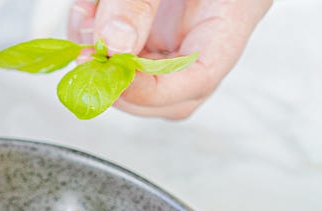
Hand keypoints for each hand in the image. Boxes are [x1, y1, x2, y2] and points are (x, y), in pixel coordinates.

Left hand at [69, 0, 271, 118]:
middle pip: (177, 91)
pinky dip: (102, 35)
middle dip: (127, 86)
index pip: (201, 75)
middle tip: (89, 63)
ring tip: (85, 27)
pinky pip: (132, 44)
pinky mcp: (162, 14)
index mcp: (236, 5)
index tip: (110, 79)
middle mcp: (214, 21)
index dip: (152, 90)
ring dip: (108, 61)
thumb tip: (114, 45)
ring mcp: (188, 21)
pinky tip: (88, 12)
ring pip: (149, 72)